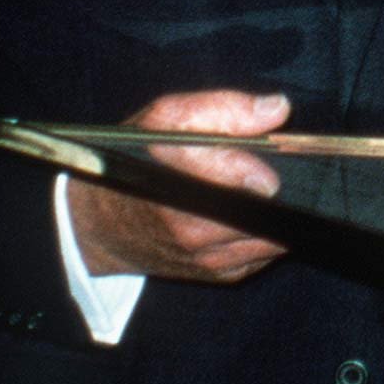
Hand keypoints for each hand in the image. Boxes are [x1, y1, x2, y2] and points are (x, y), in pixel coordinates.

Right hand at [66, 89, 290, 281]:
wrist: (100, 223)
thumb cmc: (134, 163)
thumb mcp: (163, 121)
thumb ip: (221, 109)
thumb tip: (277, 108)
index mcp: (175, 186)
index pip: (235, 180)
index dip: (259, 168)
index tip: (271, 156)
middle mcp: (192, 230)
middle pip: (267, 211)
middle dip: (283, 189)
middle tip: (283, 168)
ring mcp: (208, 258)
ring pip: (275, 234)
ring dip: (281, 211)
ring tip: (272, 187)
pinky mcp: (221, 274)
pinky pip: (267, 252)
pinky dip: (271, 231)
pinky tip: (260, 211)